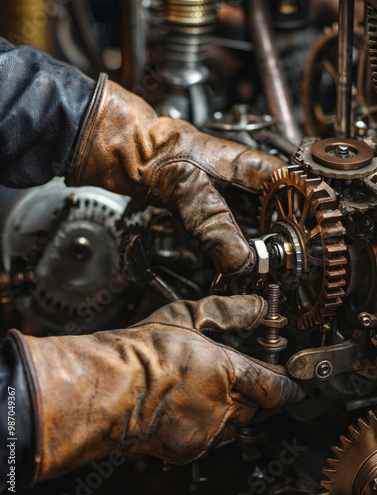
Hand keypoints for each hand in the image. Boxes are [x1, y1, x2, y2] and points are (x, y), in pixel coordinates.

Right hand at [12, 294, 303, 483]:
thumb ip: (228, 311)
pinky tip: (182, 409)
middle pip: (254, 408)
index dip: (286, 387)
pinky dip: (202, 427)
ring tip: (198, 393)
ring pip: (231, 426)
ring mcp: (205, 431)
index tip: (293, 387)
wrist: (108, 388)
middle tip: (231, 383)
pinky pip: (207, 441)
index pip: (272, 385)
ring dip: (225, 412)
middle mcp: (221, 405)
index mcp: (226, 370)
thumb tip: (254, 306)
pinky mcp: (187, 449)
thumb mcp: (187, 316)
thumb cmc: (141, 353)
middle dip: (250, 397)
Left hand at [66, 75, 285, 275]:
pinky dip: (235, 243)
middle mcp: (242, 176)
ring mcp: (226, 189)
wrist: (126, 151)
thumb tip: (240, 260)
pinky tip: (237, 257)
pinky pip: (231, 226)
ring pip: (254, 219)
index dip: (305, 210)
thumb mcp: (187, 190)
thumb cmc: (155, 151)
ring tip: (265, 265)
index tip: (310, 236)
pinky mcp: (210, 202)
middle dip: (281, 235)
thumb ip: (213, 226)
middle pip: (276, 208)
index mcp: (248, 163)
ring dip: (259, 242)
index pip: (291, 185)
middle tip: (286, 261)